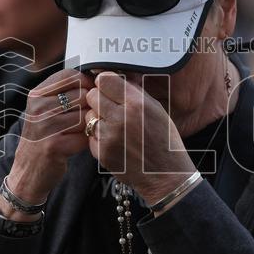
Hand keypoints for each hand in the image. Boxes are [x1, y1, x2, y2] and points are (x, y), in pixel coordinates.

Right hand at [7, 69, 94, 205]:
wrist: (28, 171)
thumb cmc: (44, 137)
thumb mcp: (45, 110)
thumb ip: (64, 92)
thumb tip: (95, 77)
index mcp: (36, 94)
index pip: (70, 75)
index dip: (86, 83)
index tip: (90, 95)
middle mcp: (38, 108)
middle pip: (82, 95)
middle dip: (89, 108)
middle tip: (84, 120)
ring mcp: (44, 127)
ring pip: (85, 116)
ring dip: (88, 125)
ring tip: (80, 132)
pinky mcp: (52, 146)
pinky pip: (83, 136)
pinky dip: (85, 142)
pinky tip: (76, 145)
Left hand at [86, 72, 194, 205]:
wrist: (165, 175)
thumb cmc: (164, 141)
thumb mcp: (157, 109)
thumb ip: (134, 92)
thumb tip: (114, 77)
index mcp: (137, 103)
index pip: (105, 80)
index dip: (105, 83)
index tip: (108, 87)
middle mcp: (121, 118)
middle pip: (93, 95)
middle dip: (99, 99)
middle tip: (110, 108)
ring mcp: (109, 136)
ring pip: (88, 116)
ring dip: (97, 118)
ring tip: (113, 126)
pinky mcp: (101, 152)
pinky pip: (90, 135)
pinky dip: (98, 137)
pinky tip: (114, 141)